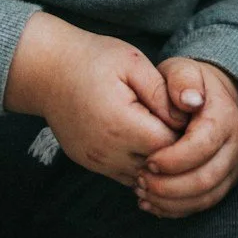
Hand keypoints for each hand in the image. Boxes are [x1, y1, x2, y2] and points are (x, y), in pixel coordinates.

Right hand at [6, 15, 180, 185]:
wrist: (47, 71)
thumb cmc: (93, 59)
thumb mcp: (132, 62)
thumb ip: (162, 91)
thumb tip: (189, 114)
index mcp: (120, 124)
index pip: (172, 145)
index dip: (188, 132)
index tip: (190, 113)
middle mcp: (107, 151)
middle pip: (161, 167)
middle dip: (178, 150)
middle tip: (183, 124)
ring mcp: (97, 162)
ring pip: (145, 178)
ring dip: (161, 162)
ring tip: (166, 132)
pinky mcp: (91, 164)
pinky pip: (127, 178)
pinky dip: (143, 167)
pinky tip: (149, 144)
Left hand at [135, 59, 237, 218]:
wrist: (208, 99)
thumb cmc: (186, 87)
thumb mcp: (181, 71)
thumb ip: (182, 79)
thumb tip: (189, 100)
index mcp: (225, 119)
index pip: (203, 147)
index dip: (173, 159)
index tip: (147, 160)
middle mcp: (236, 146)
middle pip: (206, 179)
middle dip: (169, 186)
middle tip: (140, 180)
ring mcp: (233, 167)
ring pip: (206, 197)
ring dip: (171, 201)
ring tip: (142, 192)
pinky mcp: (224, 182)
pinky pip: (204, 205)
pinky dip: (176, 209)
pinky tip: (151, 204)